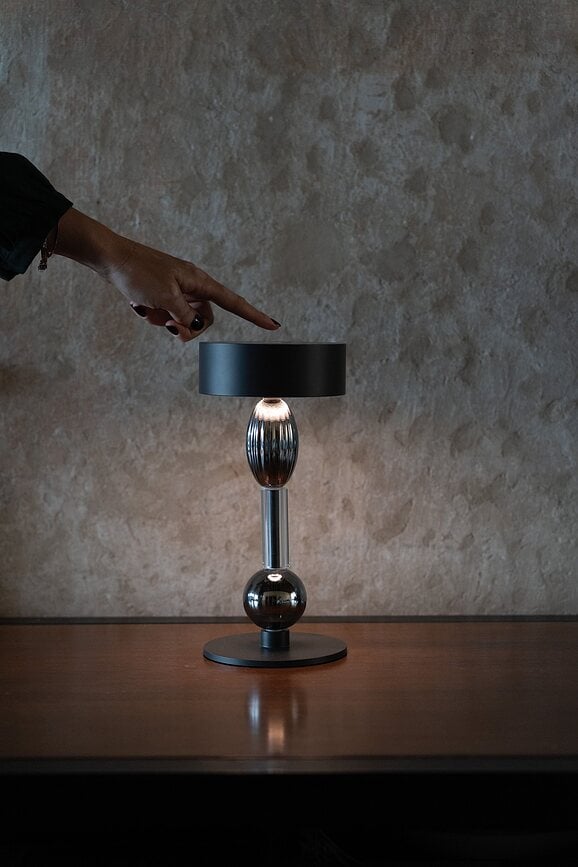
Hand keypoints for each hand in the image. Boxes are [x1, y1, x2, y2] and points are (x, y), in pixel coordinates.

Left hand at [109, 238, 280, 341]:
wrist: (111, 258)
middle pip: (204, 318)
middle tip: (170, 327)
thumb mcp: (165, 299)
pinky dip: (155, 315)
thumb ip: (185, 316)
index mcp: (199, 282)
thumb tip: (195, 325)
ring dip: (166, 322)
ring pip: (184, 319)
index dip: (255, 316)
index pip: (234, 303)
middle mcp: (192, 285)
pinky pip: (167, 314)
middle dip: (188, 328)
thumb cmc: (138, 273)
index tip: (274, 325)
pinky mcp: (163, 293)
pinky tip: (140, 305)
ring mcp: (177, 290)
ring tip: (147, 310)